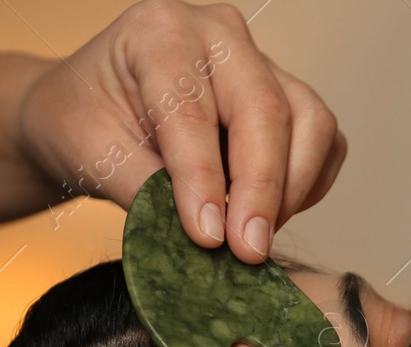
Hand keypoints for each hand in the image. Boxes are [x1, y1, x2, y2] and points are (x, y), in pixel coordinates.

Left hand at [17, 0, 345, 261]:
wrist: (95, 110)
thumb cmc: (85, 122)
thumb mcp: (92, 154)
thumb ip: (146, 191)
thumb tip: (206, 238)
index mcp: (159, 31)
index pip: (193, 109)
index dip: (205, 179)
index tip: (209, 238)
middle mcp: (220, 32)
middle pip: (265, 111)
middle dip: (261, 192)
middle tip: (247, 252)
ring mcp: (264, 61)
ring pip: (310, 125)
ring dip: (291, 192)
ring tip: (252, 238)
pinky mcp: (292, 96)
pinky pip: (325, 143)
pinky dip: (308, 187)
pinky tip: (270, 214)